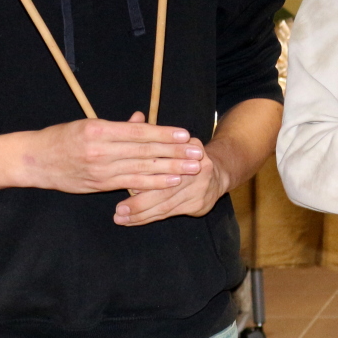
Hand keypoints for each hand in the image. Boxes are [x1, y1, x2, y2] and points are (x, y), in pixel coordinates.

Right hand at [9, 112, 201, 193]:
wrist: (34, 161)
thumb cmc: (62, 138)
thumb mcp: (88, 123)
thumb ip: (118, 125)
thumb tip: (142, 119)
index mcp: (99, 129)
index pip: (139, 132)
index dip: (165, 134)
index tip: (185, 134)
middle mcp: (101, 150)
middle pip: (145, 151)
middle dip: (174, 152)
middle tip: (197, 153)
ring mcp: (101, 170)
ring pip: (142, 169)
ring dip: (170, 169)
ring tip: (191, 168)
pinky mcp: (100, 185)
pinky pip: (131, 184)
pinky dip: (153, 183)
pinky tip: (170, 181)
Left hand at [114, 137, 233, 225]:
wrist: (219, 172)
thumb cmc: (185, 155)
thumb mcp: (172, 141)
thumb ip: (151, 132)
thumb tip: (136, 116)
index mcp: (189, 147)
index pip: (162, 161)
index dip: (140, 172)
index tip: (119, 181)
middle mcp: (197, 167)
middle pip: (164, 187)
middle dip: (139, 201)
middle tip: (118, 210)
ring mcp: (200, 187)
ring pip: (165, 204)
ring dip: (141, 214)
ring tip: (120, 218)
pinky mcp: (200, 204)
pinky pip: (170, 212)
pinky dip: (150, 218)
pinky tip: (134, 221)